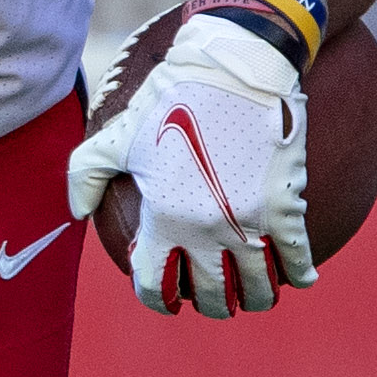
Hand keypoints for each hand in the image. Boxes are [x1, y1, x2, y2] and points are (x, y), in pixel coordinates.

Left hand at [68, 13, 315, 317]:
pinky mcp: (287, 208)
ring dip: (256, 298)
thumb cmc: (168, 101)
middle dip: (212, 305)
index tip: (165, 299)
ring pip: (258, 289)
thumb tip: (75, 212)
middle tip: (213, 299)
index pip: (154, 284)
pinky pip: (299, 260)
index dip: (156, 298)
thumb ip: (85, 176)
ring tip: (253, 294)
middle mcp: (207, 229)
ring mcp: (251, 222)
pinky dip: (300, 275)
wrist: (233, 71)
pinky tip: (300, 278)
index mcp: (163, 218)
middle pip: (213, 297)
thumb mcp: (115, 136)